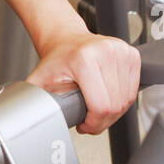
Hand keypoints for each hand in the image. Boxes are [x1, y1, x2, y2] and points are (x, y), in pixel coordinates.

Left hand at [25, 29, 140, 134]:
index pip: (101, 106)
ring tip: (97, 109)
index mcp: (85, 59)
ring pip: (126, 100)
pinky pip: (133, 90)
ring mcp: (121, 51)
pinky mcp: (132, 54)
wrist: (66, 38)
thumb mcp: (40, 80)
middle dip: (102, 121)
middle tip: (90, 120)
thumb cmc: (56, 59)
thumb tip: (30, 116)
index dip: (93, 123)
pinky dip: (123, 100)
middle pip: (115, 106)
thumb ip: (35, 99)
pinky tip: (108, 98)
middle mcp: (105, 52)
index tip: (84, 125)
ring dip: (113, 112)